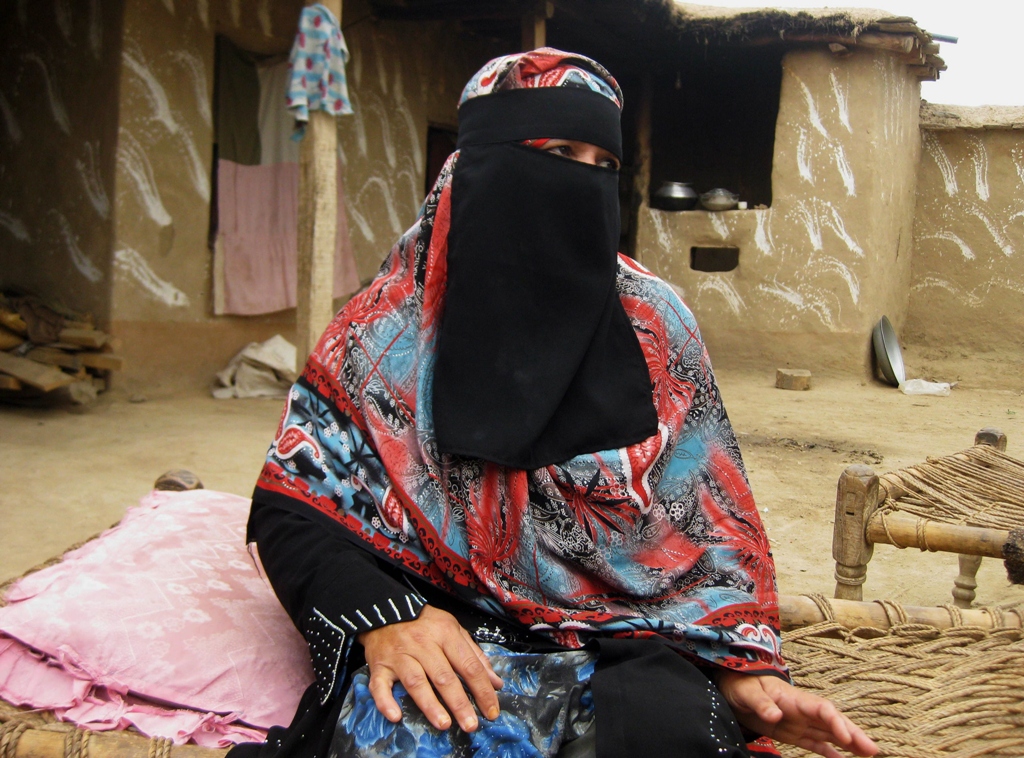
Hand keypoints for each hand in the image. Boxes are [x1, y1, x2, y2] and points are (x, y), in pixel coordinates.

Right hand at [357, 604, 503, 731]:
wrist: (386, 609)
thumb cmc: (424, 623)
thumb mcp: (454, 629)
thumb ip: (475, 655)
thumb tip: (495, 682)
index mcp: (445, 634)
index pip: (468, 665)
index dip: (482, 690)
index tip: (491, 711)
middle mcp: (423, 644)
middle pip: (444, 676)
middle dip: (459, 703)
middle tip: (471, 725)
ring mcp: (400, 655)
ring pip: (416, 681)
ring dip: (430, 704)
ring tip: (444, 724)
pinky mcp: (379, 665)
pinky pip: (380, 685)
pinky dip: (386, 701)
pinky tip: (395, 716)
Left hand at [716, 671, 878, 757]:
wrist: (732, 686)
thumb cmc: (740, 685)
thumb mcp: (748, 693)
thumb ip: (762, 703)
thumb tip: (776, 715)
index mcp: (795, 699)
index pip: (823, 709)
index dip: (837, 722)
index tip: (848, 738)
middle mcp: (803, 710)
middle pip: (833, 721)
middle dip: (854, 734)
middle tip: (873, 751)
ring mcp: (800, 721)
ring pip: (830, 732)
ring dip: (849, 743)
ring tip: (869, 755)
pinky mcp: (794, 732)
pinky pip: (817, 742)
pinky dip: (831, 751)